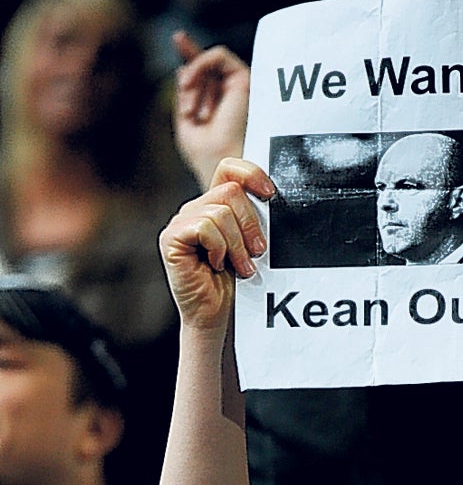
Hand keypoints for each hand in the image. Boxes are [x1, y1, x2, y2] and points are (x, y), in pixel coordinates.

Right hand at [159, 158, 273, 331]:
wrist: (216, 315)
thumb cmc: (233, 283)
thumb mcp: (249, 244)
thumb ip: (252, 219)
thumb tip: (269, 197)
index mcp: (214, 205)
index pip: (229, 169)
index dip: (251, 174)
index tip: (270, 194)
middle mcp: (195, 209)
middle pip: (230, 191)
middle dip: (250, 224)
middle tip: (256, 251)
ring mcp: (181, 223)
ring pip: (221, 212)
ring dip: (237, 244)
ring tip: (240, 266)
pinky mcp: (171, 238)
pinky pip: (205, 227)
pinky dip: (219, 248)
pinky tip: (216, 265)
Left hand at [173, 33, 250, 188]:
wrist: (222, 164)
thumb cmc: (205, 155)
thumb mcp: (185, 123)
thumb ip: (184, 95)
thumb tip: (183, 68)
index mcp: (218, 106)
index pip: (204, 73)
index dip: (191, 53)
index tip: (178, 38)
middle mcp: (230, 95)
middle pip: (205, 66)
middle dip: (188, 82)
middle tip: (188, 112)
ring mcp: (238, 88)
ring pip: (208, 63)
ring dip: (193, 83)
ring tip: (192, 111)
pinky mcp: (245, 80)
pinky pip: (218, 55)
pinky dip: (200, 64)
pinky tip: (190, 85)